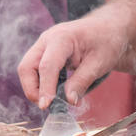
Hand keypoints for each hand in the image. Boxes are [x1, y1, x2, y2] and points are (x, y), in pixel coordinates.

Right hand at [17, 10, 131, 108]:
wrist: (108, 28)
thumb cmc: (107, 41)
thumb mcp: (100, 63)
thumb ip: (82, 81)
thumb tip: (68, 101)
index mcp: (62, 37)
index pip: (47, 66)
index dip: (45, 88)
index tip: (46, 106)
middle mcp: (47, 39)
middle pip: (27, 66)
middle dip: (32, 89)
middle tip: (46, 106)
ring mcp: (44, 45)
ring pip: (27, 69)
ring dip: (35, 87)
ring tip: (53, 101)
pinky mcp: (45, 52)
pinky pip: (34, 70)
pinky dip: (41, 83)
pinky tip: (55, 91)